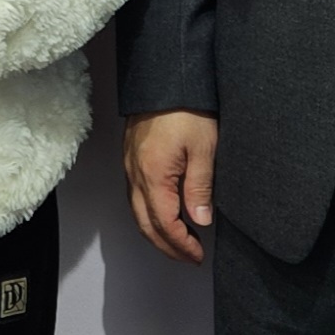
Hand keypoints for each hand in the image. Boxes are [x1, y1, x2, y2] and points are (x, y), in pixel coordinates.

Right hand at [124, 110, 217, 262]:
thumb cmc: (187, 108)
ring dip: (156, 232)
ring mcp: (130, 166)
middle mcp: (136, 174)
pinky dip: (148, 213)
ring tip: (178, 241)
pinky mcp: (131, 157)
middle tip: (187, 257)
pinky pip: (134, 196)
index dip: (181, 245)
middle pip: (146, 224)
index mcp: (154, 176)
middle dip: (166, 246)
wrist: (167, 77)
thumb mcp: (204, 149)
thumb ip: (200, 189)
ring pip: (137, 212)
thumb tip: (200, 221)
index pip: (164, 224)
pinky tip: (163, 213)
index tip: (196, 255)